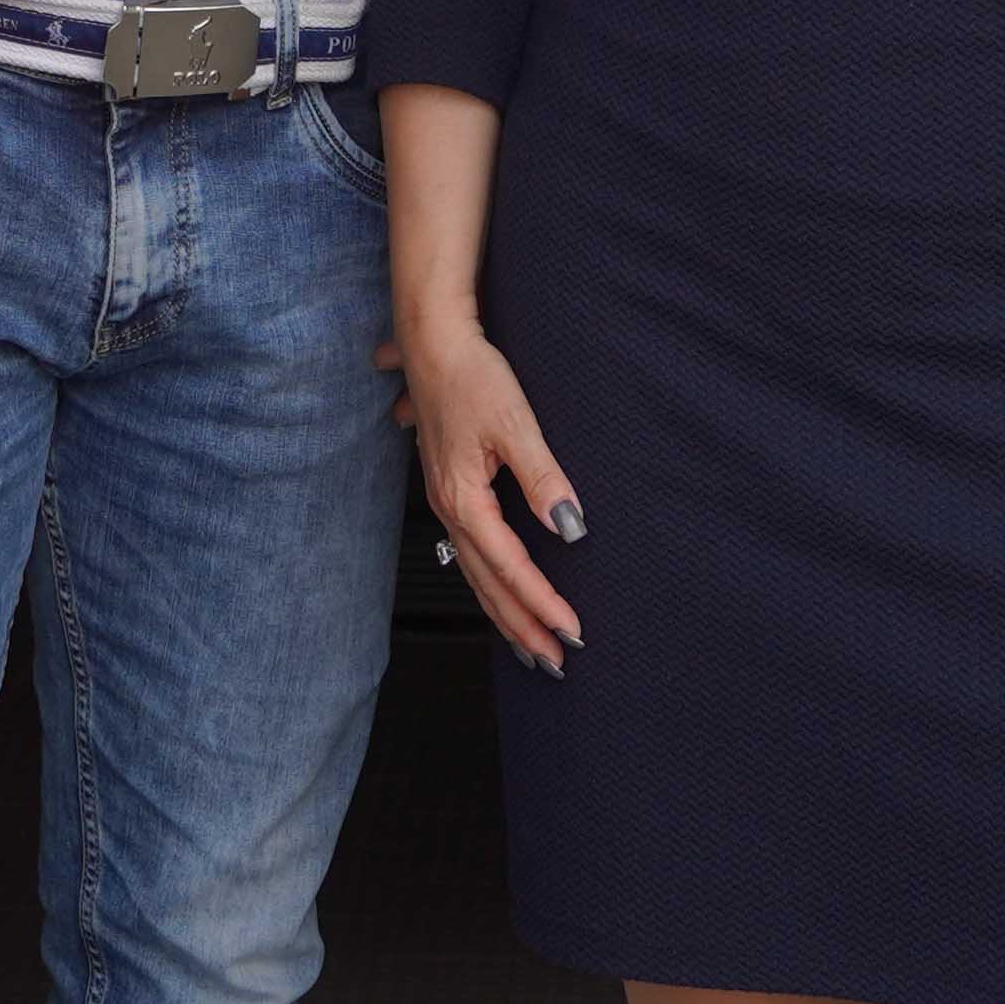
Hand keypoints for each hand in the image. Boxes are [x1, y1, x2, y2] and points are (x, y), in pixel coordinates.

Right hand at [398, 309, 583, 673]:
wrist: (433, 340)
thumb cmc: (472, 375)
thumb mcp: (516, 423)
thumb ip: (543, 479)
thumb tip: (570, 529)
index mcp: (464, 498)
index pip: (510, 566)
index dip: (542, 602)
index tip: (571, 631)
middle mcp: (449, 508)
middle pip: (487, 584)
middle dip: (522, 626)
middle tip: (556, 663)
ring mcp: (445, 500)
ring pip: (476, 573)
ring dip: (505, 613)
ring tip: (532, 648)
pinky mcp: (450, 489)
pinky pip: (472, 553)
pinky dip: (492, 584)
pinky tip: (504, 595)